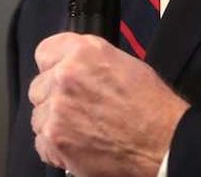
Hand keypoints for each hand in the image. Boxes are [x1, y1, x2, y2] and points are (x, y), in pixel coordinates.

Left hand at [29, 32, 189, 175]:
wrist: (163, 143)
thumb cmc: (151, 106)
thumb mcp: (123, 63)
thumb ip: (88, 61)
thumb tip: (70, 66)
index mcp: (83, 52)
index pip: (44, 52)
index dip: (54, 67)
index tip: (60, 77)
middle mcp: (65, 76)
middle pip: (38, 87)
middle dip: (53, 98)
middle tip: (78, 109)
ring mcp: (57, 109)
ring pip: (38, 116)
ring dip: (55, 123)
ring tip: (82, 130)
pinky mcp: (55, 139)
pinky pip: (41, 142)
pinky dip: (56, 147)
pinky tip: (79, 145)